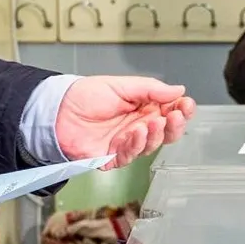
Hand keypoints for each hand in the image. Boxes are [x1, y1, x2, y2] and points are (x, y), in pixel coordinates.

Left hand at [53, 76, 194, 168]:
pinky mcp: (112, 158)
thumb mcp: (122, 85)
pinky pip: (129, 156)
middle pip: (166, 132)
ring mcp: (125, 143)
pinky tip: (136, 133)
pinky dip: (135, 145)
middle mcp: (137, 127)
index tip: (186, 104)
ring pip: (150, 145)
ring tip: (154, 122)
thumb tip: (178, 90)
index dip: (180, 110)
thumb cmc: (84, 95)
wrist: (57, 110)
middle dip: (175, 125)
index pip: (169, 112)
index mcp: (142, 108)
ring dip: (155, 135)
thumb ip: (150, 89)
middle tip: (176, 116)